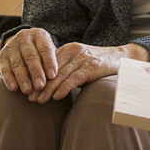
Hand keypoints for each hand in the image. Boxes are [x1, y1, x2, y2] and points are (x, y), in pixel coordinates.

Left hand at [0, 30, 149, 101]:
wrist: (121, 58)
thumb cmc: (98, 64)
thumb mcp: (79, 63)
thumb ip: (65, 70)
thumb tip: (46, 87)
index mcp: (68, 49)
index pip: (47, 63)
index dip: (36, 77)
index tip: (27, 91)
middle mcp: (74, 51)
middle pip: (52, 70)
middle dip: (40, 85)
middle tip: (30, 99)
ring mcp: (83, 58)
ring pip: (61, 75)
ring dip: (49, 89)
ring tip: (39, 101)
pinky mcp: (92, 66)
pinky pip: (74, 78)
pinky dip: (64, 88)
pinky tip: (57, 97)